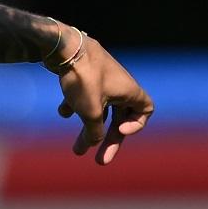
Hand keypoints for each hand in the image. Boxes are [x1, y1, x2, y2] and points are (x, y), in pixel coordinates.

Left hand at [53, 32, 152, 164]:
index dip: (136, 125)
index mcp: (128, 91)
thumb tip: (93, 142)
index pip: (145, 110)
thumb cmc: (84, 79)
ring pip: (99, 110)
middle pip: (119, 118)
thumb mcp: (91, 112)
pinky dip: (76, 107)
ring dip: (89, 130)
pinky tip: (62, 112)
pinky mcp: (84, 75)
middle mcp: (118, 85)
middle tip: (99, 162)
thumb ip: (95, 132)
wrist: (63, 47)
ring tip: (76, 150)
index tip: (119, 131)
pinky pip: (84, 97)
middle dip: (108, 140)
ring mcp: (100, 80)